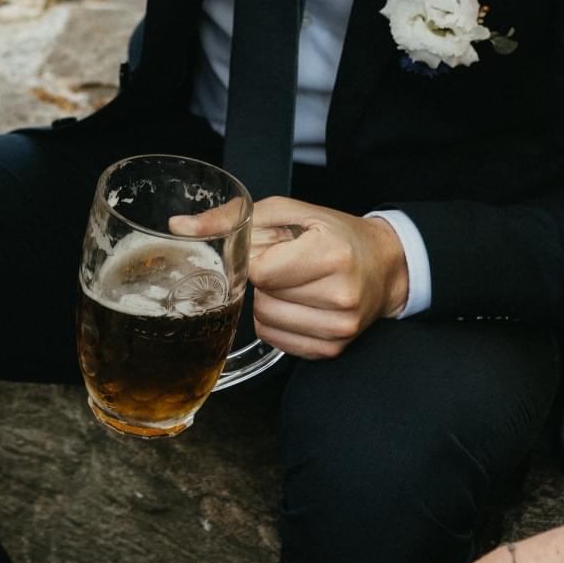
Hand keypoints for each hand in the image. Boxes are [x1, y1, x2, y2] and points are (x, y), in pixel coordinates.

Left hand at [172, 197, 404, 358]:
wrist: (384, 266)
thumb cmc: (335, 235)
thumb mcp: (287, 212)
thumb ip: (231, 219)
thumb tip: (179, 226)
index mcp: (329, 255)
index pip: (261, 272)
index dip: (258, 260)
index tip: (276, 250)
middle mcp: (339, 296)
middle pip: (263, 299)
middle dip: (266, 281)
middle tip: (290, 266)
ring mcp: (338, 328)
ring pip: (266, 322)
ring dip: (270, 303)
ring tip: (296, 284)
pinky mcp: (333, 350)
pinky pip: (278, 341)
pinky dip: (279, 322)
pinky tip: (300, 305)